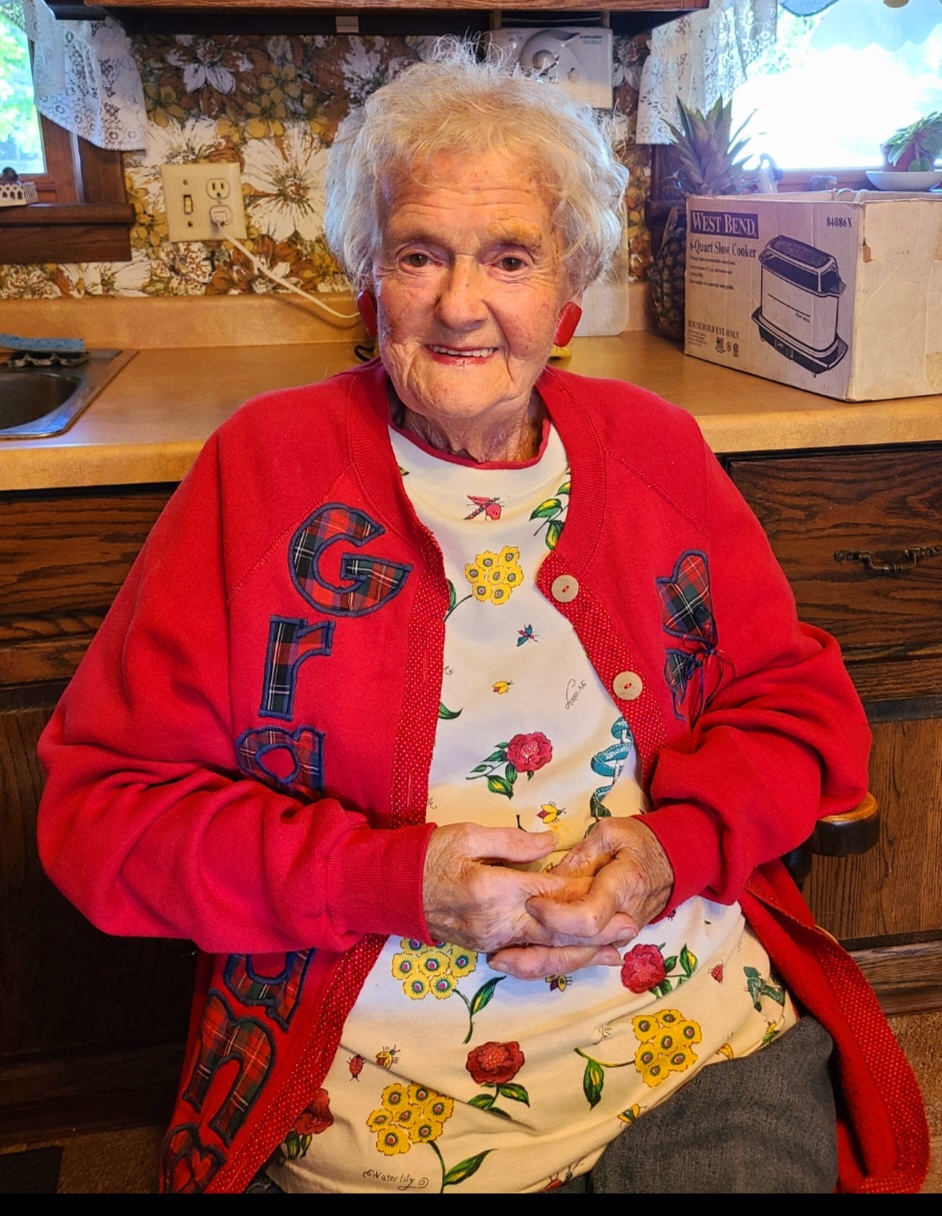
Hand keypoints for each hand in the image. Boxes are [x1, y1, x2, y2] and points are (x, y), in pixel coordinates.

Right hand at [422, 822, 637, 955]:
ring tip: (615, 952)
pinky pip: (526, 954)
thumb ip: (513, 842)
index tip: (615, 892)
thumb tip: (553, 843)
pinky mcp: (483, 947)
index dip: (583, 894)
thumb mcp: (468, 835)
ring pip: (543, 950)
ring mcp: (490, 940)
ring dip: (580, 951)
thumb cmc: (427, 855)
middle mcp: (495, 922)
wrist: (389, 889)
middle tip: (631, 928)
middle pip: (554, 931)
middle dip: (594, 932)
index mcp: (494, 890)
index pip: (550, 894)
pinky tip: (574, 957)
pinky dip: (553, 956)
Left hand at [489, 818, 672, 979]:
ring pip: (576, 959)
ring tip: (501, 960)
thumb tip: (548, 881)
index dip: (558, 916)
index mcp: (623, 887)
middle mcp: (622, 921)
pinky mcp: (607, 942)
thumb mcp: (608, 834)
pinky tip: (519, 962)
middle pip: (578, 948)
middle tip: (501, 949)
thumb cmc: (636, 841)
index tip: (532, 903)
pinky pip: (578, 957)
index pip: (588, 918)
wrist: (669, 861)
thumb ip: (579, 859)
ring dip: (538, 963)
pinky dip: (550, 961)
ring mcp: (616, 936)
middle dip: (539, 951)